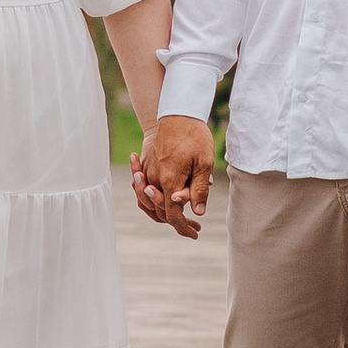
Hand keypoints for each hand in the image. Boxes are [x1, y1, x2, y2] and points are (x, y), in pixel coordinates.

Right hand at [133, 113, 213, 238]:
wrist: (177, 112)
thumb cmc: (194, 136)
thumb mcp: (203, 163)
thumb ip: (199, 189)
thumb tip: (197, 211)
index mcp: (169, 181)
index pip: (172, 214)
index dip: (183, 227)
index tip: (194, 234)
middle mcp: (154, 179)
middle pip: (159, 211)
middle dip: (176, 222)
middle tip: (194, 227)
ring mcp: (148, 171)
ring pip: (148, 202)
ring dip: (162, 212)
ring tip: (182, 218)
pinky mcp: (146, 164)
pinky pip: (144, 189)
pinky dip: (152, 199)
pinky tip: (165, 200)